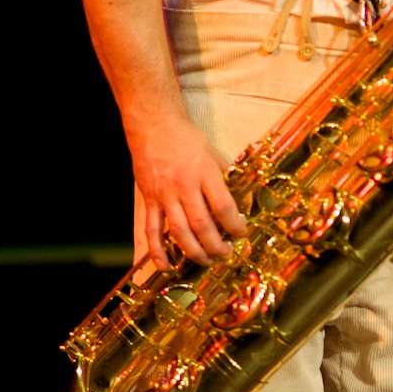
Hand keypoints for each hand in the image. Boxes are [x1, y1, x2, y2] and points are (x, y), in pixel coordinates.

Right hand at [129, 113, 245, 267]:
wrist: (154, 126)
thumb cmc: (187, 139)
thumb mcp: (213, 153)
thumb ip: (226, 176)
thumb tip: (243, 198)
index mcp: (205, 173)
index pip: (223, 206)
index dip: (234, 224)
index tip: (242, 233)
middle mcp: (185, 186)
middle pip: (202, 224)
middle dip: (216, 245)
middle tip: (226, 254)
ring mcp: (165, 195)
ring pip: (179, 231)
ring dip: (194, 251)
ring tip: (207, 261)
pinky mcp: (150, 200)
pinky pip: (152, 229)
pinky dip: (157, 250)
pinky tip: (166, 265)